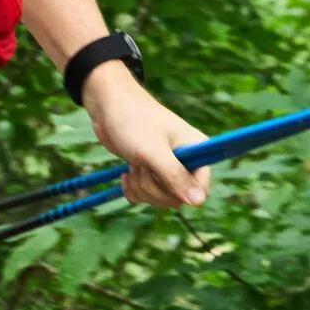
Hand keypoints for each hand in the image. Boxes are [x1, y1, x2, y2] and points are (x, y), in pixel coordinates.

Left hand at [86, 68, 210, 209]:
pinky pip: (145, 197)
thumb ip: (175, 177)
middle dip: (153, 188)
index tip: (160, 174)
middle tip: (142, 165)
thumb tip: (199, 202)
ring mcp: (166, 168)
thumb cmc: (133, 121)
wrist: (108, 107)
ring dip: (140, 187)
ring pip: (159, 199)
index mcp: (197, 150)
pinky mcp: (150, 172)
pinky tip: (126, 173)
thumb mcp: (154, 151)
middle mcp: (186, 161)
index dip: (180, 191)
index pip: (201, 189)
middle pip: (176, 199)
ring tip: (133, 165)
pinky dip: (132, 189)